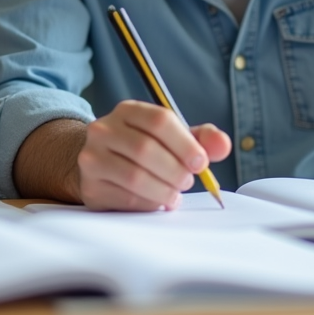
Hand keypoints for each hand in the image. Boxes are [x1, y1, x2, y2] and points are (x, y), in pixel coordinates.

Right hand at [75, 100, 230, 210]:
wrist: (101, 165)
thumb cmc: (144, 149)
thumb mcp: (171, 138)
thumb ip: (200, 140)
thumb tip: (223, 145)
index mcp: (127, 111)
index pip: (158, 120)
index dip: (185, 144)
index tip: (201, 164)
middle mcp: (103, 129)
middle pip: (145, 149)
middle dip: (175, 171)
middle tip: (187, 182)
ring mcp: (92, 157)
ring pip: (135, 176)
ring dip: (164, 190)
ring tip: (174, 195)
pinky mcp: (90, 186)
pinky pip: (125, 198)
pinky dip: (148, 203)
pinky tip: (156, 201)